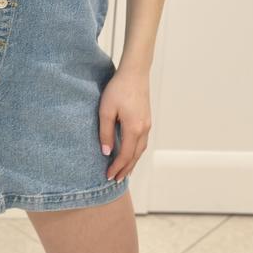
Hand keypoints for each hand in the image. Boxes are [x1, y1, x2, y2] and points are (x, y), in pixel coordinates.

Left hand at [98, 66, 151, 181]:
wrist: (134, 72)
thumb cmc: (118, 88)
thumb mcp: (106, 110)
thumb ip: (105, 132)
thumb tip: (107, 152)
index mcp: (133, 129)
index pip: (125, 155)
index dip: (116, 167)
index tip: (108, 176)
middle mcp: (143, 129)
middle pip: (135, 156)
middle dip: (125, 169)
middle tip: (115, 180)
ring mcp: (147, 124)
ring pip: (141, 150)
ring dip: (132, 162)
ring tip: (123, 171)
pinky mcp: (147, 119)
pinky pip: (143, 141)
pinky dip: (136, 152)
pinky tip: (131, 152)